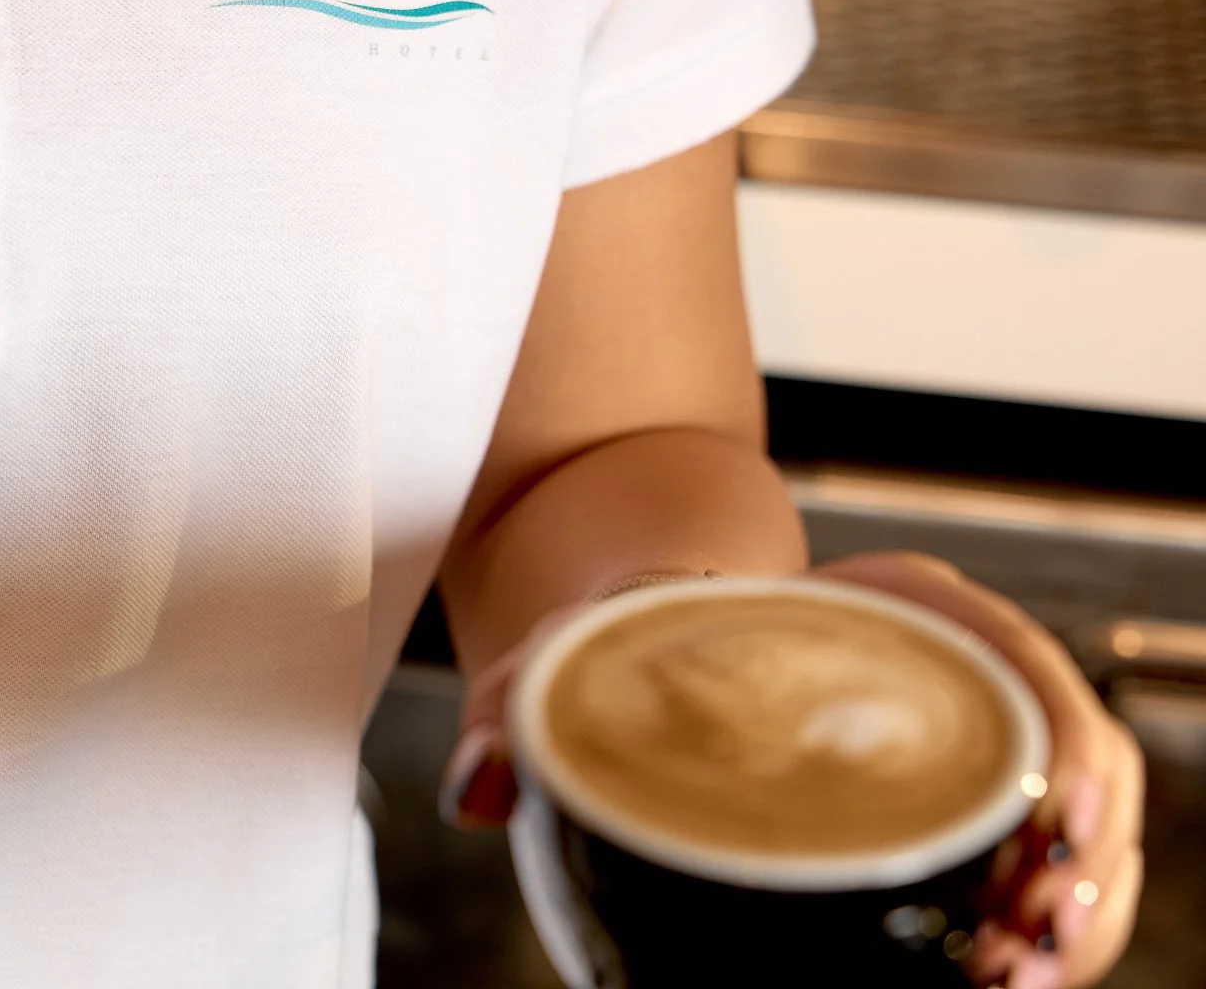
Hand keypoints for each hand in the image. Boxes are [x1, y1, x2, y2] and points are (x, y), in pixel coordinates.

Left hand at [439, 552, 1144, 988]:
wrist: (654, 635)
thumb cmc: (637, 633)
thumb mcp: (578, 647)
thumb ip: (514, 701)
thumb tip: (474, 788)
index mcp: (901, 605)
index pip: (1020, 660)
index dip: (1069, 750)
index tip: (1055, 836)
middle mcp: (956, 669)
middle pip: (1075, 763)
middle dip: (1080, 871)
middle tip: (1020, 957)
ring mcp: (966, 743)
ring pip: (1071, 827)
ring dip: (1073, 916)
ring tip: (1013, 982)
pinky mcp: (952, 809)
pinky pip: (1027, 864)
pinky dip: (1036, 927)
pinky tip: (994, 980)